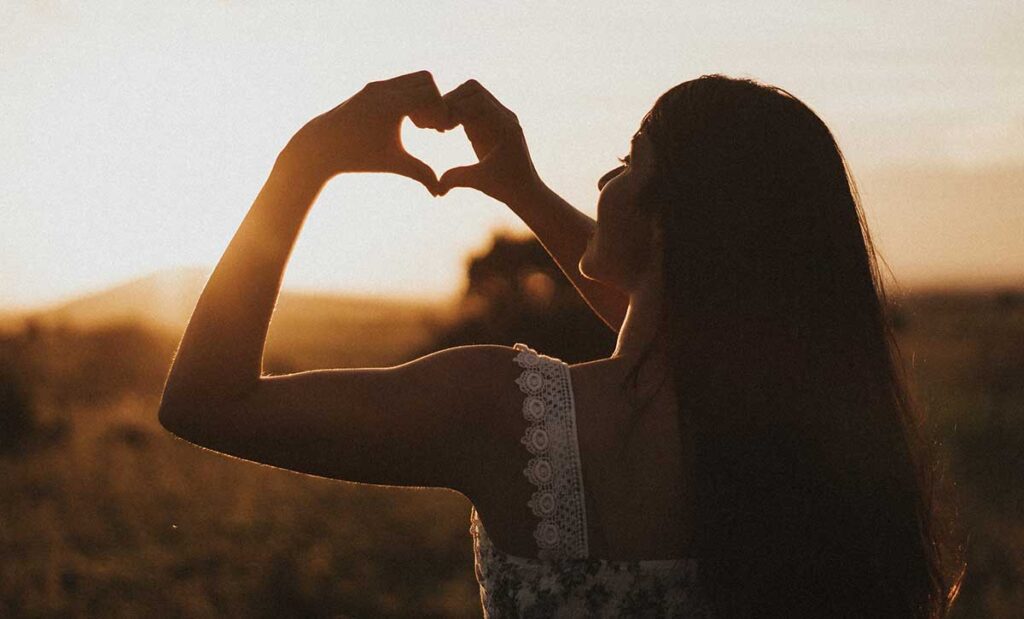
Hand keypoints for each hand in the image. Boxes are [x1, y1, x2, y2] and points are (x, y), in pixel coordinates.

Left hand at [280, 71, 452, 193]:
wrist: (321, 147)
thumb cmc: (358, 157)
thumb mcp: (393, 164)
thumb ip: (420, 173)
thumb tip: (440, 193)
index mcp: (392, 105)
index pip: (431, 95)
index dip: (441, 112)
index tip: (439, 132)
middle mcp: (384, 89)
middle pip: (426, 80)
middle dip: (434, 101)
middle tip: (431, 126)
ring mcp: (376, 86)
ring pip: (412, 79)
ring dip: (421, 97)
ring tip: (418, 125)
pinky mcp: (370, 88)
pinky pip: (399, 83)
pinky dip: (408, 96)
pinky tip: (404, 120)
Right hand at [437, 80, 543, 204]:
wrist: (527, 190)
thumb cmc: (507, 188)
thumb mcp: (481, 182)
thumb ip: (458, 179)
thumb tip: (436, 186)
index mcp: (504, 127)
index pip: (475, 100)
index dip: (453, 109)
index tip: (440, 129)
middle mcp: (505, 117)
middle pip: (472, 89)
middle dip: (451, 102)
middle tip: (438, 124)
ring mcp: (500, 117)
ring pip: (472, 93)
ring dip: (454, 104)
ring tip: (442, 126)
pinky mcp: (493, 122)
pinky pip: (474, 105)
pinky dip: (458, 111)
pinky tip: (448, 129)